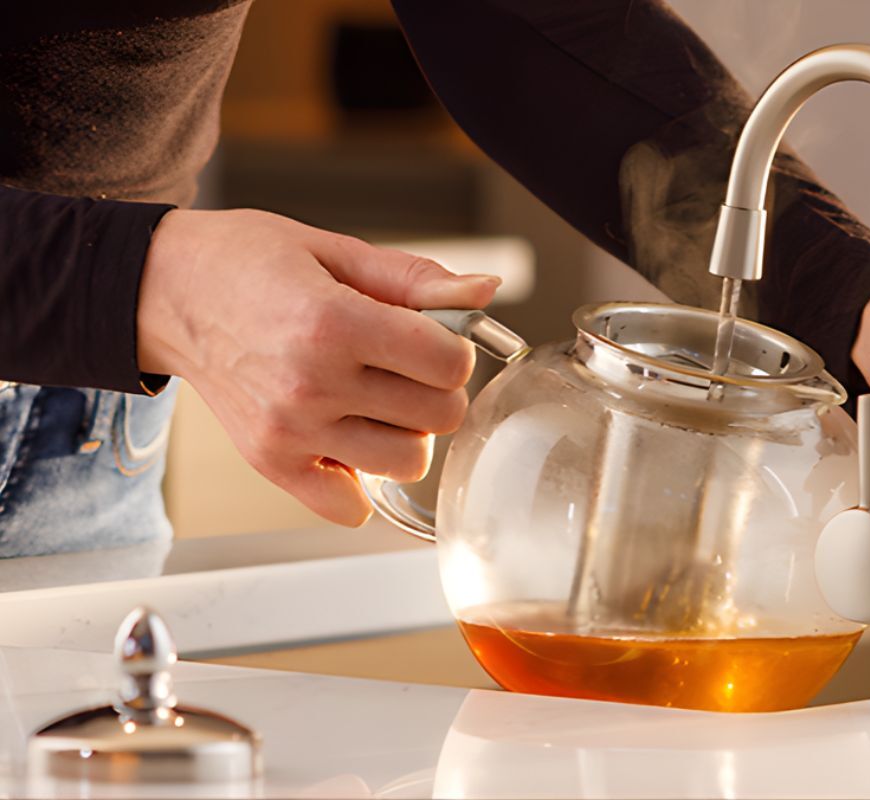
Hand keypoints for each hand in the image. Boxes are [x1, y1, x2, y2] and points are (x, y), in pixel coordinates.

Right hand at [137, 208, 500, 524]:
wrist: (166, 292)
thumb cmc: (247, 263)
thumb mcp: (336, 250)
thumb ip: (417, 279)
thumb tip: (484, 292)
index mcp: (333, 323)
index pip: (447, 363)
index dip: (454, 348)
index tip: (434, 339)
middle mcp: (312, 385)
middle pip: (437, 416)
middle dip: (437, 388)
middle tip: (405, 366)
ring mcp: (290, 432)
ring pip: (407, 461)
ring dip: (406, 432)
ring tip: (377, 398)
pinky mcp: (272, 463)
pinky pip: (349, 507)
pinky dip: (362, 482)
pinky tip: (351, 437)